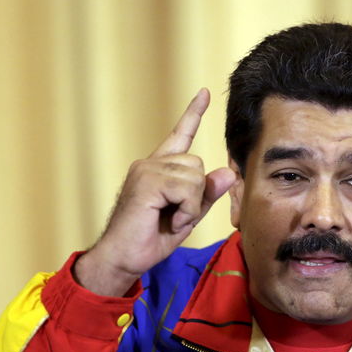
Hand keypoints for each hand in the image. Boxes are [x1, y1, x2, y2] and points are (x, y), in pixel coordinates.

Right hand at [74, 88, 235, 295]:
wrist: (122, 259)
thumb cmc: (150, 238)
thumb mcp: (187, 216)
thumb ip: (206, 194)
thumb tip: (228, 172)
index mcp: (159, 169)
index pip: (180, 135)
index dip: (194, 113)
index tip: (205, 93)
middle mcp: (151, 163)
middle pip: (197, 164)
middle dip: (195, 195)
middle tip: (175, 216)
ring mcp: (146, 170)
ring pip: (194, 177)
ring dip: (190, 206)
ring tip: (169, 219)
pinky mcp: (147, 182)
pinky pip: (186, 189)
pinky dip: (185, 210)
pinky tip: (168, 220)